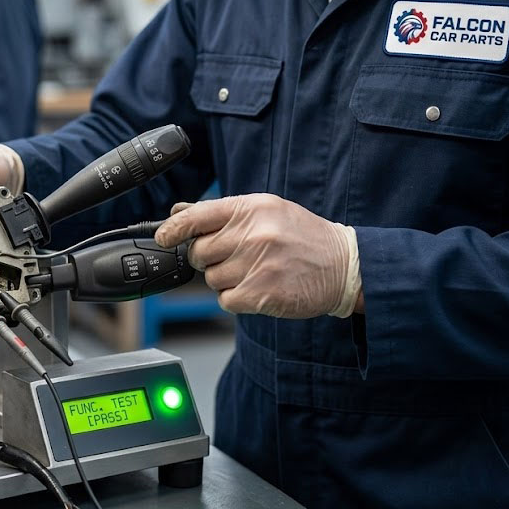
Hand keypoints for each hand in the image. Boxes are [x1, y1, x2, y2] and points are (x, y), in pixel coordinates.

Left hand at [155, 194, 361, 318]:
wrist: (344, 266)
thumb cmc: (301, 237)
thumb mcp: (266, 211)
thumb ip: (222, 213)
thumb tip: (179, 212)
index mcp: (251, 209)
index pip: (197, 216)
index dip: (173, 229)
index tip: (163, 237)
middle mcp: (252, 235)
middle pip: (198, 252)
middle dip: (208, 257)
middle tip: (234, 256)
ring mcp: (256, 266)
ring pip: (210, 278)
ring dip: (225, 278)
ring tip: (254, 270)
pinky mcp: (260, 294)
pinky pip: (225, 299)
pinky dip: (235, 297)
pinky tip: (257, 287)